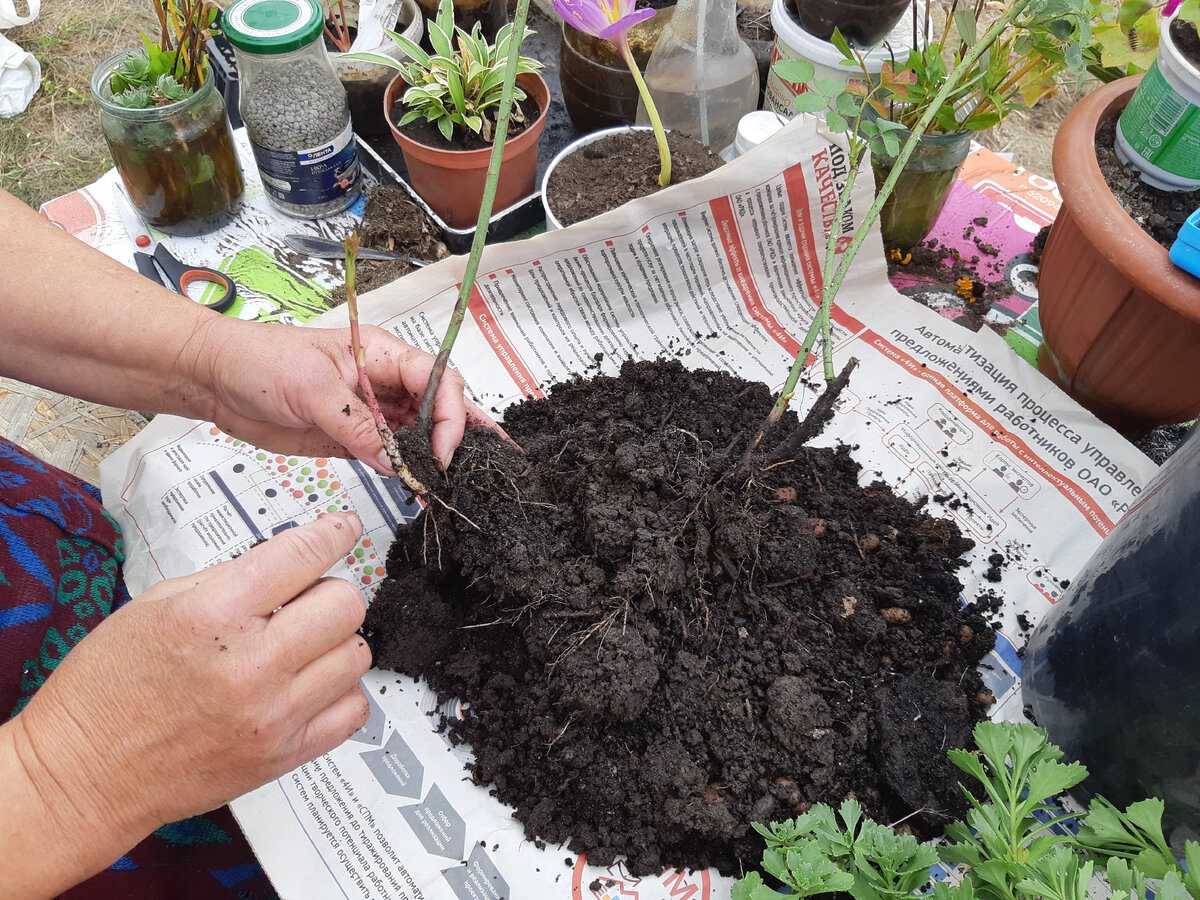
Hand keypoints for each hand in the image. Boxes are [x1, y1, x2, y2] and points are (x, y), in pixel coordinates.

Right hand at [7, 513, 370, 891]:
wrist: (82, 775)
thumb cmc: (108, 687)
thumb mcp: (156, 605)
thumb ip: (230, 580)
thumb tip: (290, 561)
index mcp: (213, 615)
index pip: (302, 556)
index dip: (332, 534)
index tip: (343, 529)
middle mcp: (251, 665)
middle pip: (345, 605)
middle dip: (328, 592)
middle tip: (303, 602)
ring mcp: (273, 715)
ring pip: (355, 655)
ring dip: (334, 643)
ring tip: (299, 648)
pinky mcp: (283, 755)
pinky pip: (352, 711)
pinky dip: (338, 693)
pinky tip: (308, 687)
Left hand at [194, 318, 487, 473]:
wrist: (217, 379)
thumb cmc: (260, 363)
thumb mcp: (310, 388)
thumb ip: (355, 423)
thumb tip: (395, 460)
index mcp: (383, 354)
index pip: (437, 381)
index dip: (450, 415)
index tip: (442, 452)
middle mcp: (386, 383)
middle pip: (440, 407)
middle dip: (463, 434)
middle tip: (486, 466)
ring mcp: (373, 412)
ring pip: (422, 434)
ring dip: (440, 457)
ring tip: (464, 483)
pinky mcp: (356, 439)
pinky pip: (394, 455)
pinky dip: (412, 472)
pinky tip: (426, 487)